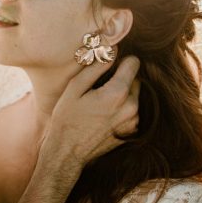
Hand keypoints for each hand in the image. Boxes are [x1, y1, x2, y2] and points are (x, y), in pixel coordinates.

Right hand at [42, 56, 139, 170]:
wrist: (67, 152)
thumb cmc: (66, 119)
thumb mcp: (75, 88)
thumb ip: (96, 66)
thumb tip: (111, 49)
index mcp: (117, 94)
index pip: (133, 63)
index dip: (120, 61)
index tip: (107, 67)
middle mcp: (131, 107)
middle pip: (135, 79)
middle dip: (120, 79)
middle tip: (99, 88)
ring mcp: (133, 121)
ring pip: (134, 95)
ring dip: (122, 94)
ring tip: (100, 103)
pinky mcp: (132, 131)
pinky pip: (132, 110)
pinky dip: (122, 108)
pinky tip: (104, 115)